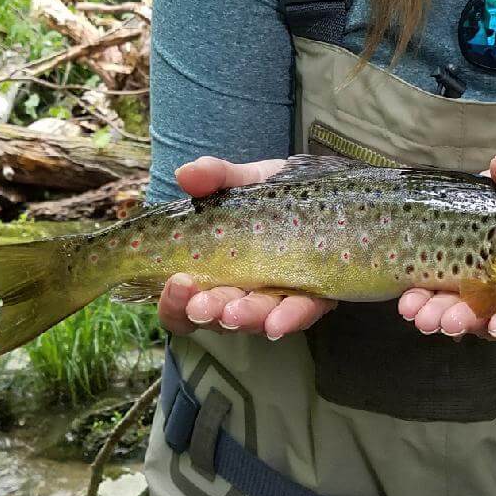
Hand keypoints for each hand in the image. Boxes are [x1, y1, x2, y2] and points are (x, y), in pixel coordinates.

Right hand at [158, 156, 337, 341]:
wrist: (323, 189)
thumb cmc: (271, 192)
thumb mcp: (243, 180)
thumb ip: (215, 176)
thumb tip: (186, 173)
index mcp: (212, 272)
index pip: (182, 303)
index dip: (172, 302)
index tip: (177, 282)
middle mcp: (240, 293)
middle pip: (215, 318)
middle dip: (207, 313)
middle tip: (201, 306)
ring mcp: (275, 299)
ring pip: (255, 321)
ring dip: (244, 318)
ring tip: (235, 313)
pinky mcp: (314, 298)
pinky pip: (302, 314)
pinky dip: (290, 319)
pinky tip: (278, 322)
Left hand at [397, 151, 495, 343]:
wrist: (478, 206)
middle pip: (495, 323)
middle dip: (470, 322)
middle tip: (448, 320)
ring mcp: (479, 301)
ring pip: (464, 318)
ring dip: (443, 316)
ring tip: (422, 314)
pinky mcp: (450, 298)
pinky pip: (439, 308)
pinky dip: (424, 306)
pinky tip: (410, 303)